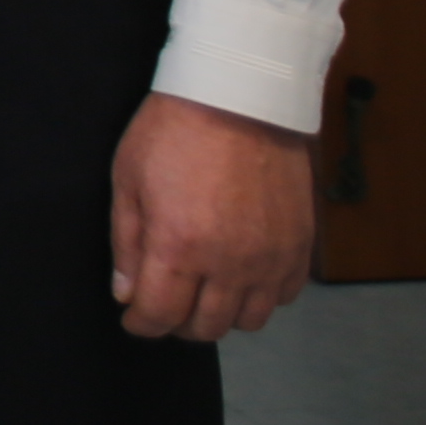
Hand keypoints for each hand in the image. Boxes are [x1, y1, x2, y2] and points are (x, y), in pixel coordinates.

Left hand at [110, 92, 317, 340]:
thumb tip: (126, 294)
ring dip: (221, 313)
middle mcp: (230, 262)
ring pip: (249, 320)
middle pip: (206, 327)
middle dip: (178, 323)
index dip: (142, 325)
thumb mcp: (128, 179)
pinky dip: (261, 296)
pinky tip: (241, 274)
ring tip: (203, 290)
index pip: (160, 316)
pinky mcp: (300, 246)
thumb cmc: (175, 130)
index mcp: (179, 246)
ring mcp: (270, 257)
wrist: (240, 97)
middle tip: (166, 304)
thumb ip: (126, 243)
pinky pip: (284, 296)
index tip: (135, 319)